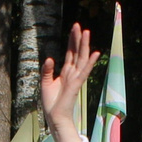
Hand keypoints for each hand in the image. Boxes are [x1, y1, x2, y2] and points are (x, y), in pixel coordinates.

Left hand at [37, 23, 99, 141]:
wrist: (54, 117)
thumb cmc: (51, 102)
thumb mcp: (46, 82)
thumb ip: (48, 70)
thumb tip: (51, 58)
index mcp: (66, 72)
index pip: (70, 53)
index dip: (72, 41)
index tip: (74, 29)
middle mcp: (72, 73)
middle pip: (77, 52)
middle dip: (78, 39)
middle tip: (79, 25)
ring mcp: (75, 78)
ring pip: (82, 58)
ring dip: (84, 45)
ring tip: (86, 32)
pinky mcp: (76, 85)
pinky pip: (84, 71)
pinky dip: (90, 62)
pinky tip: (95, 53)